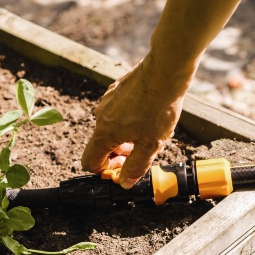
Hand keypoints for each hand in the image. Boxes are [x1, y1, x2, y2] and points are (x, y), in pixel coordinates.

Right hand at [81, 54, 188, 188]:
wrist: (165, 72)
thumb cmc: (159, 108)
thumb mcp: (150, 145)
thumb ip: (135, 167)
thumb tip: (124, 183)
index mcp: (104, 133)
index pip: (89, 162)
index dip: (105, 170)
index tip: (124, 167)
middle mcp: (100, 117)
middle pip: (101, 145)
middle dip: (119, 153)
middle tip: (141, 149)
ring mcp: (106, 102)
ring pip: (110, 128)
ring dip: (124, 136)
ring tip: (148, 130)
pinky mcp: (114, 91)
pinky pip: (116, 113)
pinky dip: (127, 119)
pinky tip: (147, 113)